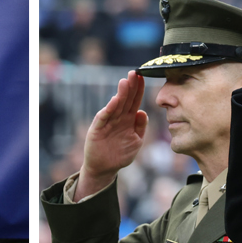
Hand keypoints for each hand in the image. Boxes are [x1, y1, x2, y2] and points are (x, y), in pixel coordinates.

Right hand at [73, 71, 145, 200]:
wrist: (104, 168)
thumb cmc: (121, 155)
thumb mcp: (136, 142)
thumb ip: (140, 128)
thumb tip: (144, 112)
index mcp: (128, 119)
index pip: (134, 101)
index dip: (138, 90)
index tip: (143, 77)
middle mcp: (118, 118)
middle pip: (125, 100)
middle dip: (130, 87)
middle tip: (134, 73)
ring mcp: (107, 122)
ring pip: (115, 106)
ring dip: (120, 94)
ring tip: (125, 82)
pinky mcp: (97, 129)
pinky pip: (104, 117)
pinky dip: (109, 109)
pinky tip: (114, 101)